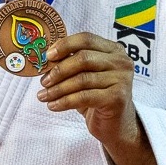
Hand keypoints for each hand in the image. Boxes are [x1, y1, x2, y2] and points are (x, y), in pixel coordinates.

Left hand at [37, 32, 165, 164]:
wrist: (116, 126)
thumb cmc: (97, 97)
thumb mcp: (85, 76)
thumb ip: (71, 63)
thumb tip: (46, 59)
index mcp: (113, 49)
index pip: (86, 38)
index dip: (64, 45)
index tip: (47, 56)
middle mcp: (121, 61)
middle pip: (83, 58)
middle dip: (59, 70)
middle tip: (44, 81)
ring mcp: (122, 79)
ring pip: (81, 79)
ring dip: (58, 89)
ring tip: (44, 96)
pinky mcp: (117, 98)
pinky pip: (84, 97)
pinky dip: (65, 101)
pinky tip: (53, 106)